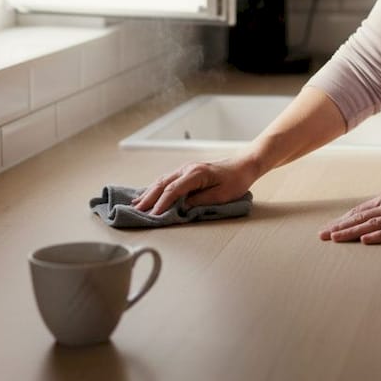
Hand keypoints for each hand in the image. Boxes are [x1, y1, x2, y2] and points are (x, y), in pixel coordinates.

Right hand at [133, 157, 258, 215]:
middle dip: (149, 198)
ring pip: (162, 181)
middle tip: (137, 211)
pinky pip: (167, 180)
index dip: (162, 203)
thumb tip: (182, 207)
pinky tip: (148, 194)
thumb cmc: (236, 181)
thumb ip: (201, 201)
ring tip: (136, 205)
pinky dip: (156, 188)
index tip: (153, 215)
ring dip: (149, 193)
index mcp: (196, 174)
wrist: (243, 165)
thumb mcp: (222, 195)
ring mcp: (186, 169)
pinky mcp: (187, 172)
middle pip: (163, 183)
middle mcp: (187, 169)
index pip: (173, 189)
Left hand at [318, 186, 380, 244]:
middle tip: (322, 235)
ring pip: (370, 224)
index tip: (330, 227)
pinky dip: (376, 236)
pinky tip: (364, 241)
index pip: (360, 210)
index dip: (343, 219)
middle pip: (359, 217)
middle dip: (339, 227)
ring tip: (335, 238)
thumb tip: (378, 216)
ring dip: (350, 232)